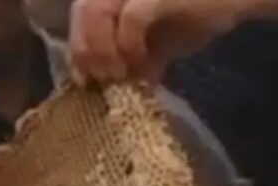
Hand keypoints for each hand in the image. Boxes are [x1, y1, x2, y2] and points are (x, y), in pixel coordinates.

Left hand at [68, 0, 249, 83]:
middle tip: (99, 81)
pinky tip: (141, 65)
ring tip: (117, 76)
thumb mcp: (158, 41)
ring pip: (98, 12)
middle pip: (83, 10)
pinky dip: (128, 46)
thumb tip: (115, 83)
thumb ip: (133, 56)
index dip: (77, 45)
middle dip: (84, 50)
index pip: (82, 12)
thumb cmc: (200, 13)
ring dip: (102, 50)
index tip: (83, 79)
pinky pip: (130, 19)